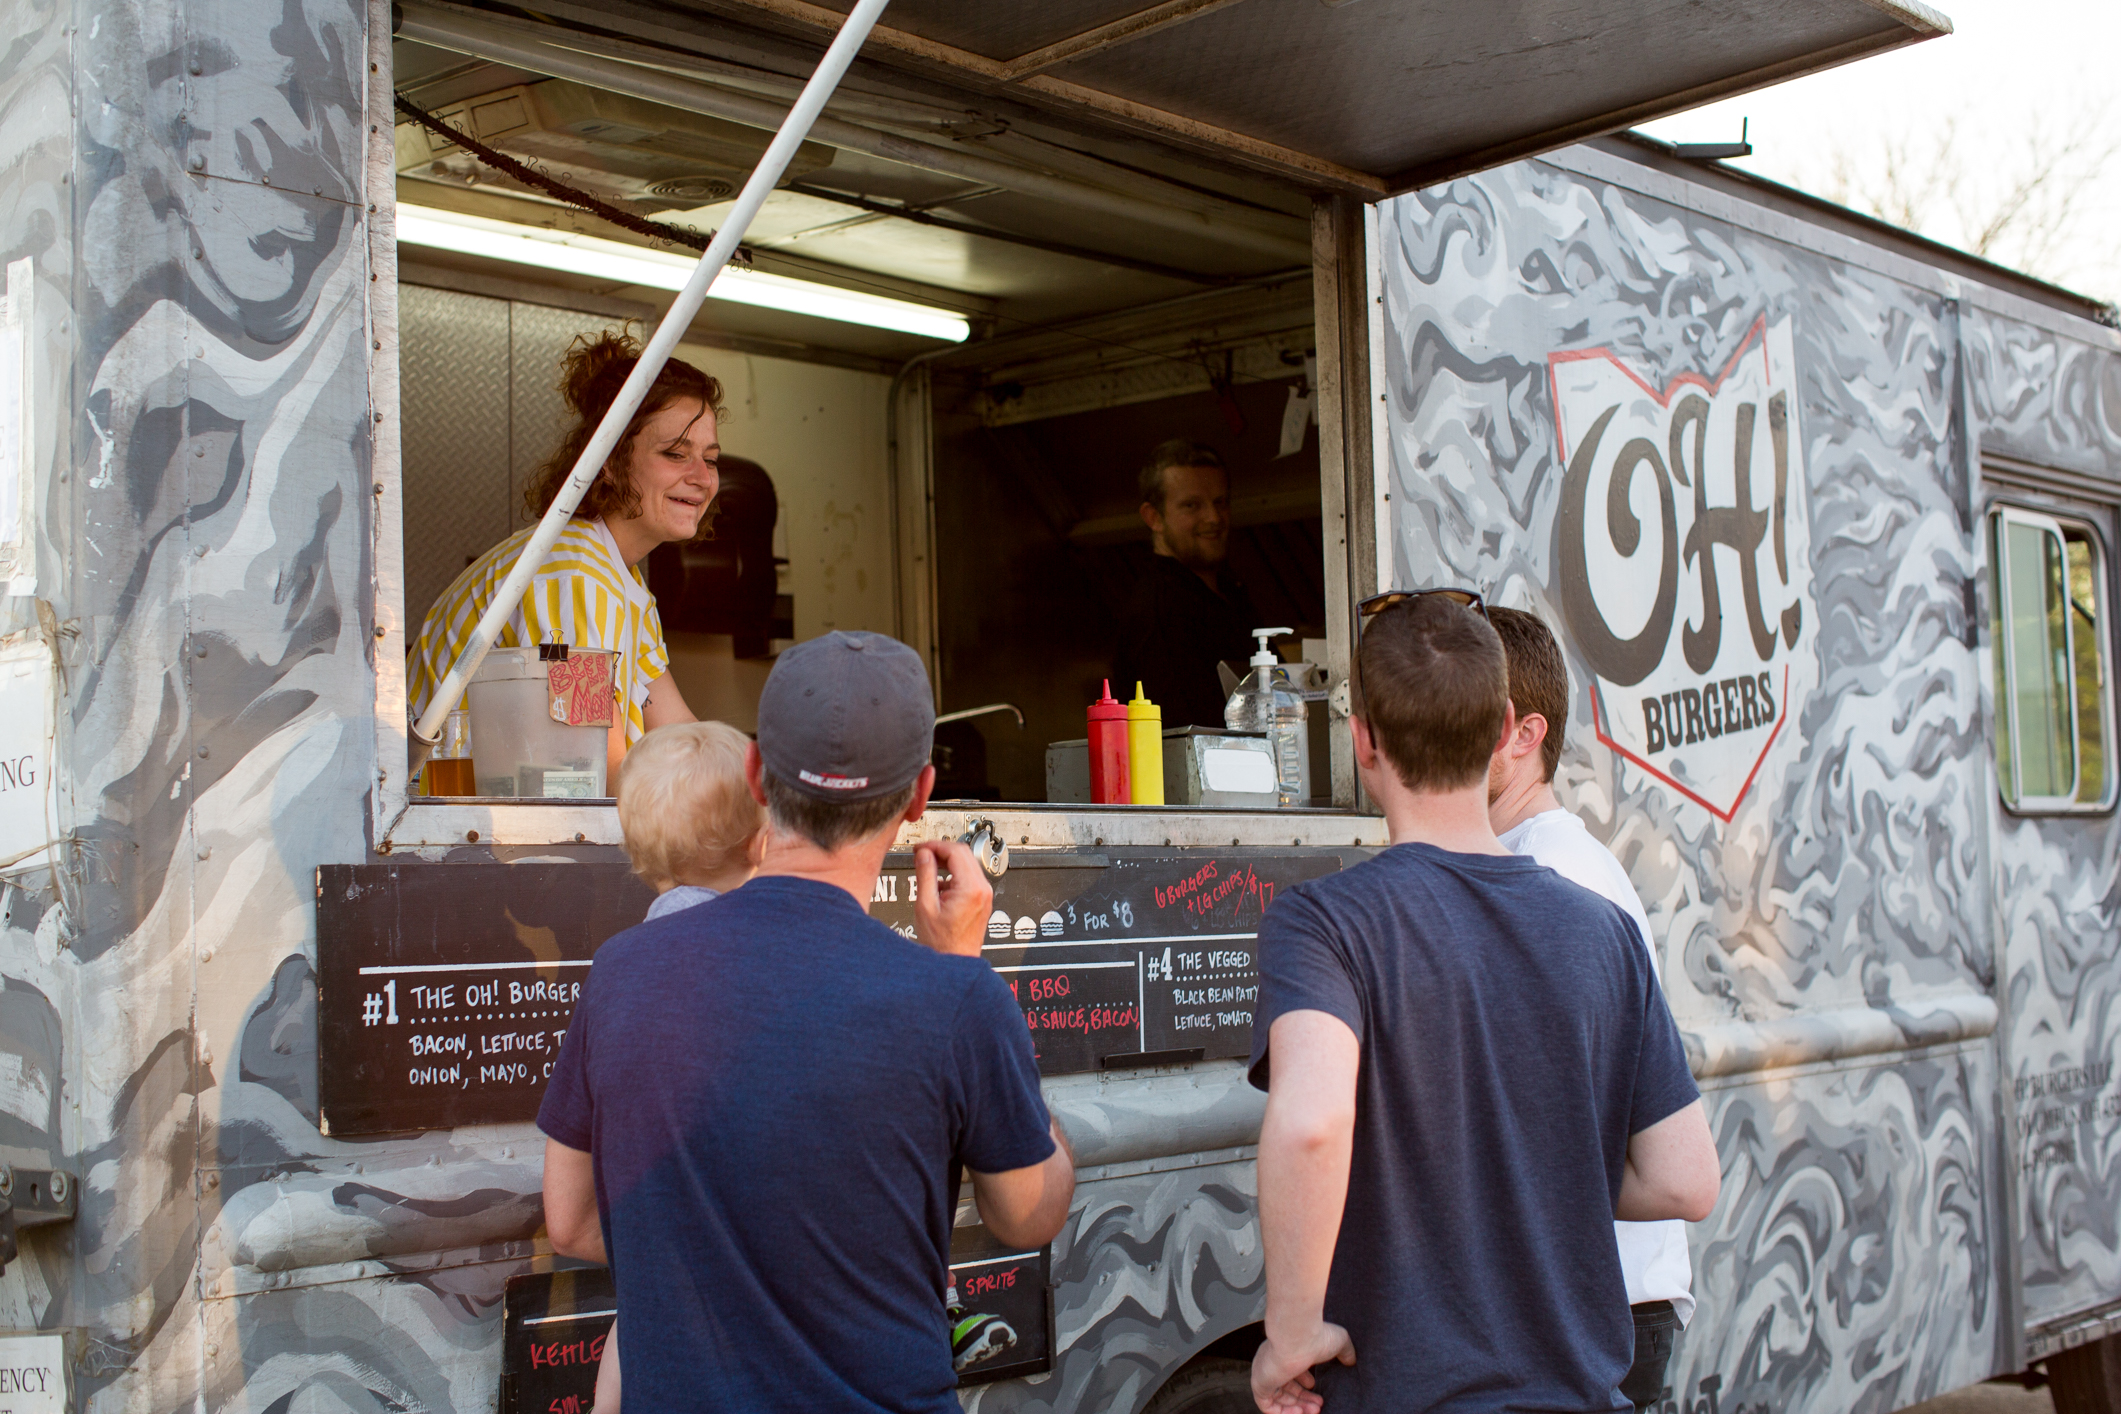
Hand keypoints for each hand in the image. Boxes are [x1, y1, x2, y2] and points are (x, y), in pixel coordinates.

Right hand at [913, 839, 991, 958]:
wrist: (956, 962)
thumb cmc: (943, 943)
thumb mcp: (926, 906)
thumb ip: (925, 875)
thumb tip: (924, 854)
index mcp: (971, 888)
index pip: (955, 851)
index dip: (935, 845)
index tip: (920, 848)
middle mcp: (983, 889)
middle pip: (964, 853)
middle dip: (941, 850)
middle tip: (922, 854)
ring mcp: (985, 894)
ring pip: (967, 863)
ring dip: (947, 861)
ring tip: (927, 868)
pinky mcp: (983, 900)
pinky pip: (969, 877)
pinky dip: (954, 874)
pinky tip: (938, 884)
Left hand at [1251, 1323, 1354, 1413]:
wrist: (1297, 1336)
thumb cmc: (1315, 1337)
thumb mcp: (1338, 1342)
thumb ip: (1345, 1352)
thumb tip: (1351, 1360)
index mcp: (1286, 1350)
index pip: (1291, 1371)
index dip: (1304, 1384)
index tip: (1317, 1390)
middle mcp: (1272, 1361)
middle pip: (1286, 1387)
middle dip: (1304, 1399)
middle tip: (1319, 1406)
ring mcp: (1264, 1373)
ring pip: (1278, 1398)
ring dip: (1298, 1407)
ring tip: (1315, 1410)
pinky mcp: (1259, 1384)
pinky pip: (1266, 1405)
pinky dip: (1282, 1413)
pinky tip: (1299, 1413)